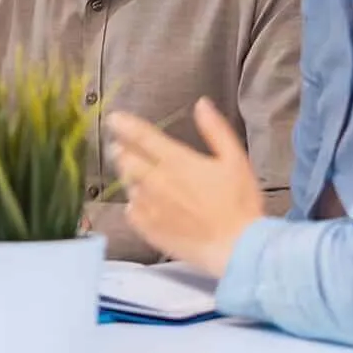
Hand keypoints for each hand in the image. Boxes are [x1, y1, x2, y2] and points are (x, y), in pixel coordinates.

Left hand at [106, 98, 266, 277]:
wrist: (236, 248)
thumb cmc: (239, 203)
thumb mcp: (235, 160)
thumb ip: (215, 130)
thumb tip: (201, 104)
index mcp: (177, 162)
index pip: (142, 137)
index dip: (124, 125)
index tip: (113, 119)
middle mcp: (156, 182)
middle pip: (125, 159)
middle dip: (121, 150)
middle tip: (122, 147)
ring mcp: (148, 206)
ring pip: (126, 184)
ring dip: (128, 176)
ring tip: (138, 175)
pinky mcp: (146, 228)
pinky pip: (130, 210)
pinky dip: (134, 202)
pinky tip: (144, 203)